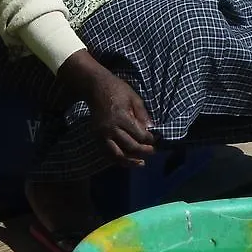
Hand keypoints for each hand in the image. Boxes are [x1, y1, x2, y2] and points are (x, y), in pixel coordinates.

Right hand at [59, 51, 154, 166]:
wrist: (95, 87)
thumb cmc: (117, 90)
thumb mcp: (134, 97)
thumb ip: (143, 115)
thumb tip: (152, 130)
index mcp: (121, 117)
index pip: (139, 135)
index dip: (150, 140)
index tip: (156, 139)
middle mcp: (111, 128)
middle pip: (130, 146)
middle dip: (144, 151)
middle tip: (153, 151)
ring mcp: (102, 134)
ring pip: (117, 154)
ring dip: (130, 161)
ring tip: (141, 163)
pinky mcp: (96, 137)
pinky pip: (107, 153)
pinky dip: (117, 159)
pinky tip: (126, 161)